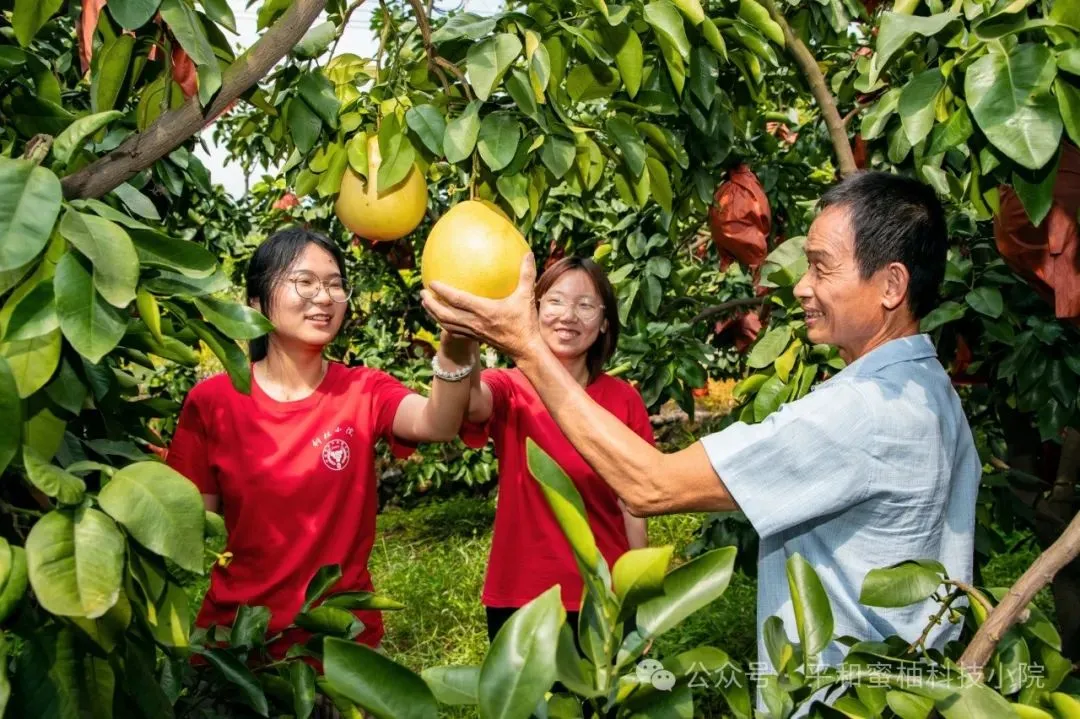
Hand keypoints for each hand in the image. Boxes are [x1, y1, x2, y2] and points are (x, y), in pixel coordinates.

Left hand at [421, 253, 543, 359]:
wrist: (525, 349)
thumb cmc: (525, 322)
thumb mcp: (526, 296)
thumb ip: (527, 275)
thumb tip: (528, 254)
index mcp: (484, 311)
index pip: (457, 300)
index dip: (442, 291)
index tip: (431, 282)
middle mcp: (475, 322)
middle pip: (445, 314)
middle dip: (431, 304)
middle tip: (422, 293)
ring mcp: (473, 332)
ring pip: (446, 324)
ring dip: (434, 314)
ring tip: (426, 303)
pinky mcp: (475, 338)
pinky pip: (454, 331)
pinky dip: (444, 324)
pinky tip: (441, 317)